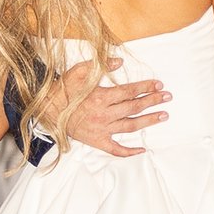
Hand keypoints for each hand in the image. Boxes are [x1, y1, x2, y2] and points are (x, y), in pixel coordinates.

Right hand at [54, 69, 170, 158]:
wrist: (46, 111)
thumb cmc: (62, 90)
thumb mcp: (78, 72)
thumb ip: (100, 65)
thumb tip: (119, 61)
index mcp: (101, 97)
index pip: (129, 92)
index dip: (145, 87)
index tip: (159, 85)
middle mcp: (104, 115)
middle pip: (134, 107)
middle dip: (153, 101)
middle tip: (168, 97)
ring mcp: (102, 130)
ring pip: (130, 126)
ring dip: (149, 121)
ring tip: (163, 115)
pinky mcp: (97, 141)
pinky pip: (116, 149)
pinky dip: (129, 151)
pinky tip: (142, 150)